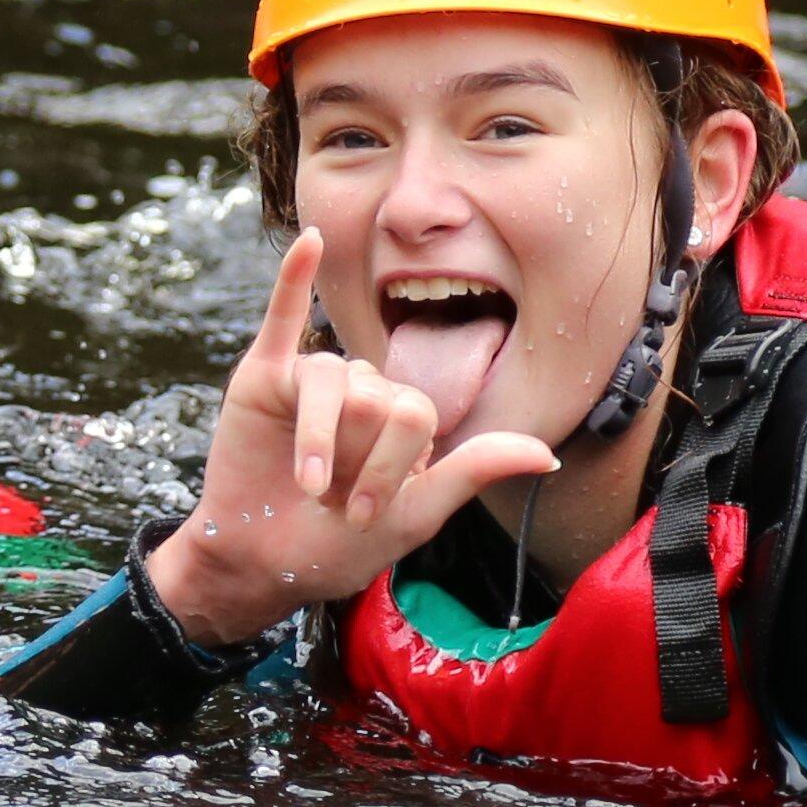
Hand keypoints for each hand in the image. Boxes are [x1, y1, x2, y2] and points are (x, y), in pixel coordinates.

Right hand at [139, 229, 556, 646]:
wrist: (257, 565)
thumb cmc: (334, 547)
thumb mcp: (412, 516)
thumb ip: (472, 472)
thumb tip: (549, 453)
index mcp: (402, 420)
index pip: (417, 414)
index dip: (392, 467)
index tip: (367, 517)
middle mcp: (363, 391)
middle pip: (377, 397)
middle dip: (355, 459)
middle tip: (331, 499)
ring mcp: (314, 379)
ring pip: (332, 380)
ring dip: (320, 440)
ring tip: (306, 484)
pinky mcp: (265, 373)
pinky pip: (283, 313)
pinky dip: (296, 275)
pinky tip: (312, 241)